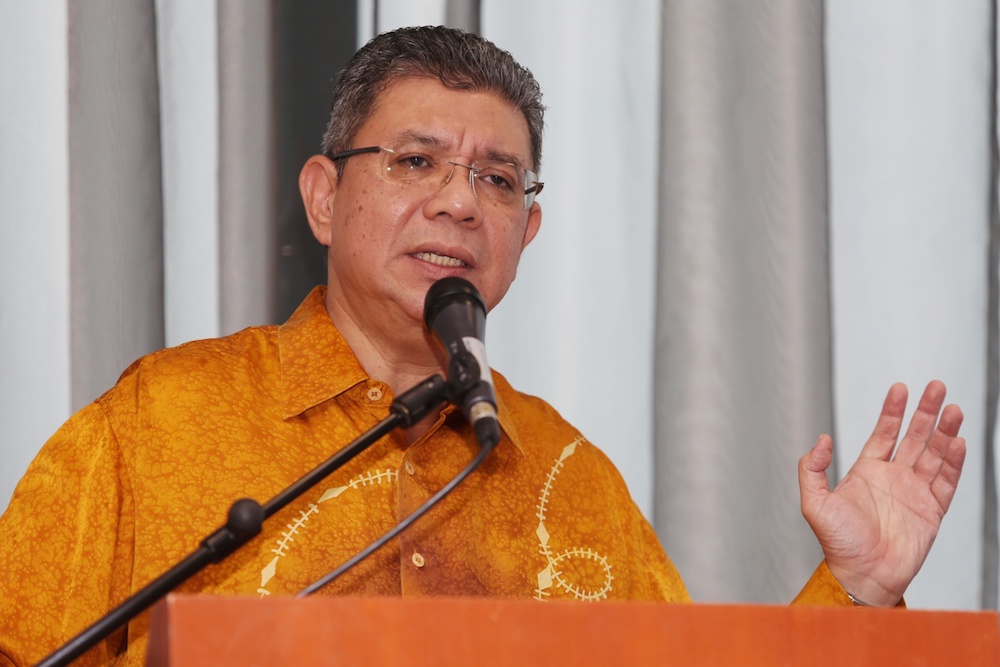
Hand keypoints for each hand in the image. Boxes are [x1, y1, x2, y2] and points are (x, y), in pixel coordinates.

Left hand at [798, 380, 965, 605]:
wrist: (862, 576)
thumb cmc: (837, 544)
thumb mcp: (814, 502)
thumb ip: (812, 469)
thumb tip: (821, 439)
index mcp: (867, 472)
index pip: (884, 433)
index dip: (893, 410)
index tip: (900, 388)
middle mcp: (893, 478)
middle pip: (915, 437)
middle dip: (926, 412)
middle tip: (936, 386)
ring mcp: (914, 493)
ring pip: (934, 455)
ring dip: (944, 431)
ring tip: (953, 408)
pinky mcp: (932, 511)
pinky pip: (946, 482)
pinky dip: (953, 462)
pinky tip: (957, 442)